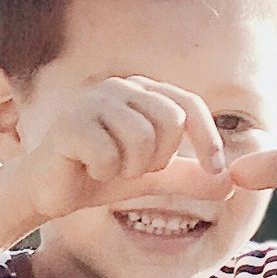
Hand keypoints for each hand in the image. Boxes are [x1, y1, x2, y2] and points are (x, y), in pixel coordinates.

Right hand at [14, 75, 230, 221]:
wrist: (46, 191)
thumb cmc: (97, 177)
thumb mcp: (151, 178)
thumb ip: (187, 177)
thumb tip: (230, 185)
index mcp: (142, 92)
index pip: (189, 106)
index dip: (209, 140)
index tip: (216, 172)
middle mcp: (120, 87)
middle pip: (170, 122)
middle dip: (158, 159)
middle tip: (132, 169)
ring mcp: (93, 100)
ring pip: (141, 139)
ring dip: (128, 169)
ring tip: (107, 168)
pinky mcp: (70, 122)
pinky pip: (109, 154)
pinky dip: (102, 172)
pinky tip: (86, 168)